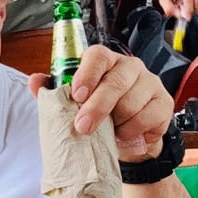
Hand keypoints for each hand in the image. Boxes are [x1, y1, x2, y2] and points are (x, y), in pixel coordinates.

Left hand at [28, 44, 173, 162]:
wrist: (125, 141)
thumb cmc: (99, 116)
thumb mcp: (74, 105)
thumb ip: (54, 92)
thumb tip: (34, 81)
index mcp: (105, 63)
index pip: (98, 56)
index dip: (87, 74)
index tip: (77, 95)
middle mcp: (129, 68)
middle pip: (115, 81)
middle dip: (97, 107)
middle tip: (83, 127)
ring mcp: (150, 84)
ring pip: (131, 102)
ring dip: (115, 124)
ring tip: (108, 133)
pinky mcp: (163, 103)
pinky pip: (147, 118)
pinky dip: (131, 132)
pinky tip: (123, 136)